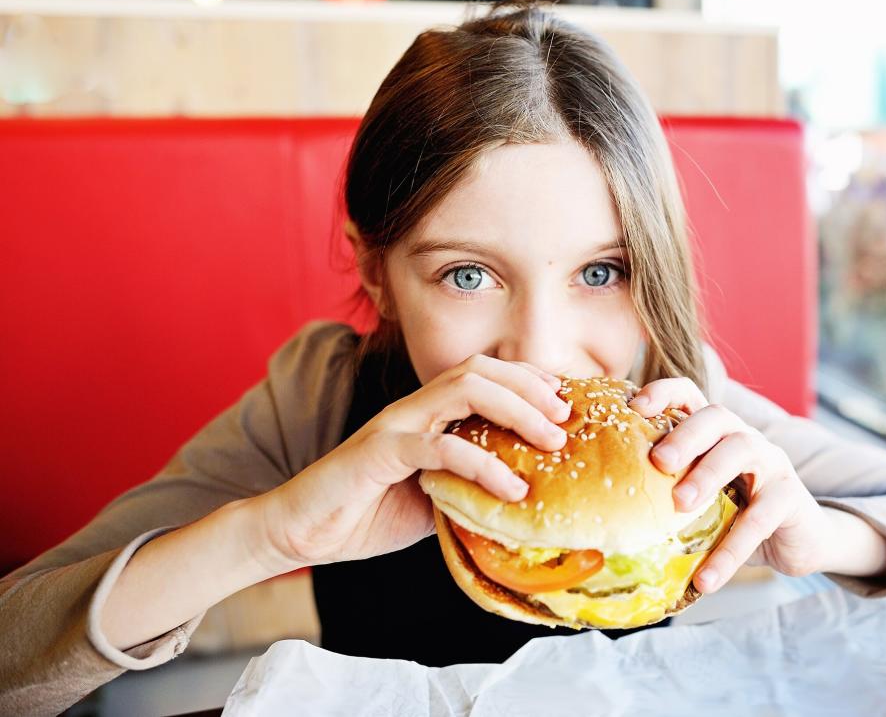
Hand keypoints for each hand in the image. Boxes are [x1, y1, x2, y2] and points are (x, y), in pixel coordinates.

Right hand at [251, 355, 571, 573]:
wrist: (302, 532)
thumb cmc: (366, 513)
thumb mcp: (434, 498)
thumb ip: (470, 486)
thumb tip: (526, 497)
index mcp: (427, 413)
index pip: (484, 375)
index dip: (528, 380)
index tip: (565, 401)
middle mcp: (414, 408)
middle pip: (480, 370)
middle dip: (531, 386)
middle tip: (567, 417)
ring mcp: (395, 425)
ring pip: (464, 389)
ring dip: (516, 409)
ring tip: (551, 442)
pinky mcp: (379, 452)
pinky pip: (439, 446)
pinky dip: (482, 463)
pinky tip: (511, 487)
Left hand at [630, 378, 829, 592]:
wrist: (799, 541)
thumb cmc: (736, 515)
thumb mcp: (702, 500)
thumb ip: (667, 494)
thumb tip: (603, 521)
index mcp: (716, 433)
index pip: (690, 395)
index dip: (664, 392)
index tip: (634, 407)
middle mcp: (745, 438)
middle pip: (716, 416)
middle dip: (685, 434)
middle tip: (658, 461)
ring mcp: (772, 462)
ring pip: (742, 450)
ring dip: (708, 475)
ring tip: (680, 505)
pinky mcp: (791, 497)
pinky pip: (761, 517)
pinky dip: (731, 549)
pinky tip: (706, 579)